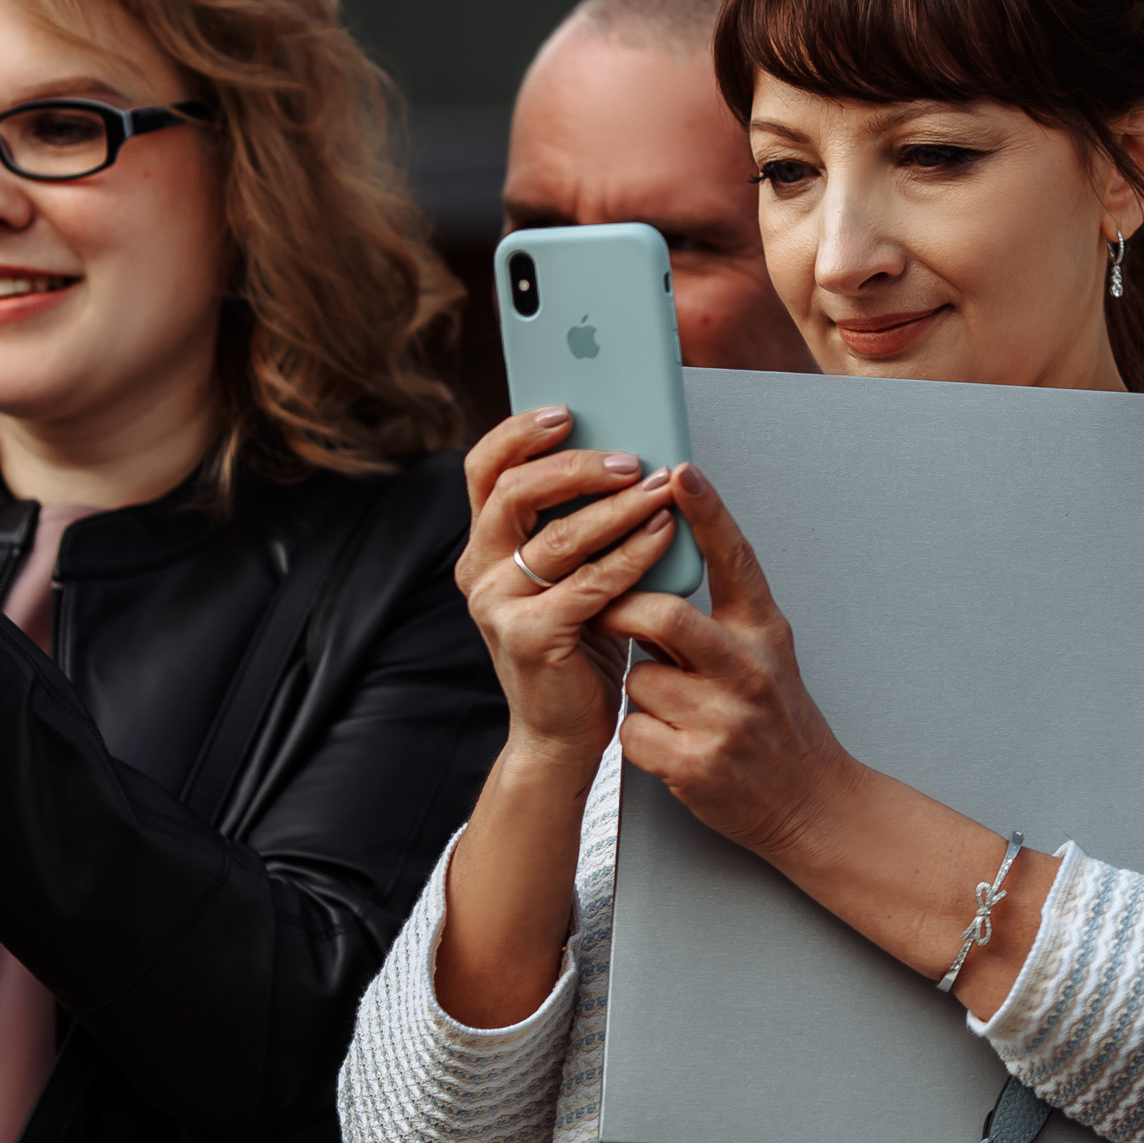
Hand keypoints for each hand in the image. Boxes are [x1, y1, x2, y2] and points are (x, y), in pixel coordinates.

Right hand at [455, 407, 684, 769]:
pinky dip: (631, 555)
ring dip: (616, 507)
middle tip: (630, 458)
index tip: (565, 410)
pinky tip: (663, 535)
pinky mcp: (529, 638)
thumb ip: (574, 521)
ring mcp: (498, 607)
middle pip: (514, 493)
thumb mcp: (569, 572)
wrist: (563, 732)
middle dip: (576, 468)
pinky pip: (588, 584)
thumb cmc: (577, 643)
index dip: (519, 433)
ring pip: (558, 538)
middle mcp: (480, 572)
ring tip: (661, 487)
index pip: (484, 469)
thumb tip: (625, 452)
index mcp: (484, 546)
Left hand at [593, 463, 861, 861]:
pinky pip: (633, 732)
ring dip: (640, 690)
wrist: (812, 804)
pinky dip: (640, 738)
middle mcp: (747, 671)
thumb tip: (654, 573)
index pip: (735, 560)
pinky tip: (671, 746)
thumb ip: (716, 618)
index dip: (707, 512)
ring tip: (673, 709)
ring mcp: (723, 720)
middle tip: (603, 610)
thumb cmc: (779, 722)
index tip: (681, 470)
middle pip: (663, 616)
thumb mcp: (766, 655)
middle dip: (621, 612)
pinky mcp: (695, 765)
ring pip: (638, 678)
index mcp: (764, 633)